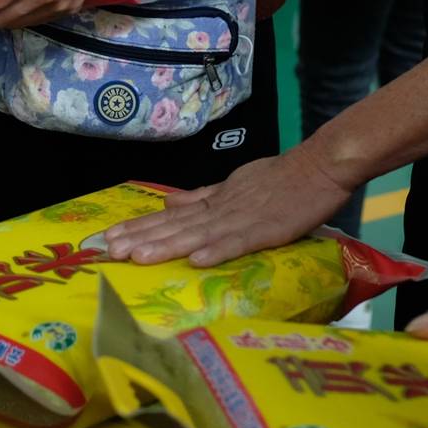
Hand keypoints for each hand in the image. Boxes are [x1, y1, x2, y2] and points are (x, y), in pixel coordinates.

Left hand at [101, 148, 353, 265]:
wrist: (319, 166)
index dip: (139, 226)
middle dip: (140, 238)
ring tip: (137, 256)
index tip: (108, 238)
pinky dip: (218, 250)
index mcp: (214, 200)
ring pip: (198, 234)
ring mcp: (243, 218)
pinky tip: (196, 261)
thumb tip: (168, 203)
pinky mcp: (267, 229)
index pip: (170, 216)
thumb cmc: (281, 177)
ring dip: (167, 245)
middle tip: (108, 250)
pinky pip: (239, 242)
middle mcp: (221, 209)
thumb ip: (202, 197)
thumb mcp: (234, 184)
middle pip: (175, 225)